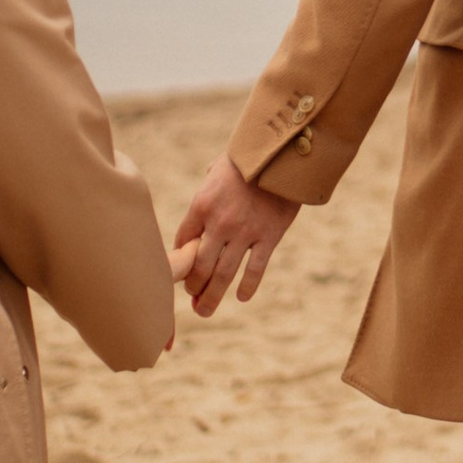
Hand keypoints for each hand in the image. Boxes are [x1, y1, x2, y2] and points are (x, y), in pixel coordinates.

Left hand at [171, 153, 300, 315]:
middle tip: (192, 299)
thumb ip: (206, 190)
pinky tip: (241, 297)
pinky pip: (255, 269)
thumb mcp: (217, 170)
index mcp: (201, 206)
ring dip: (212, 296)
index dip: (180, 260)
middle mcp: (219, 223)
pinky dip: (247, 286)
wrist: (281, 152)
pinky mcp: (268, 237)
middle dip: (193, 287)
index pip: (183, 243)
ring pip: (223, 274)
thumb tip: (202, 202)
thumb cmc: (247, 159)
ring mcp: (244, 232)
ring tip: (205, 310)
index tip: (181, 271)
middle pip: (200, 266)